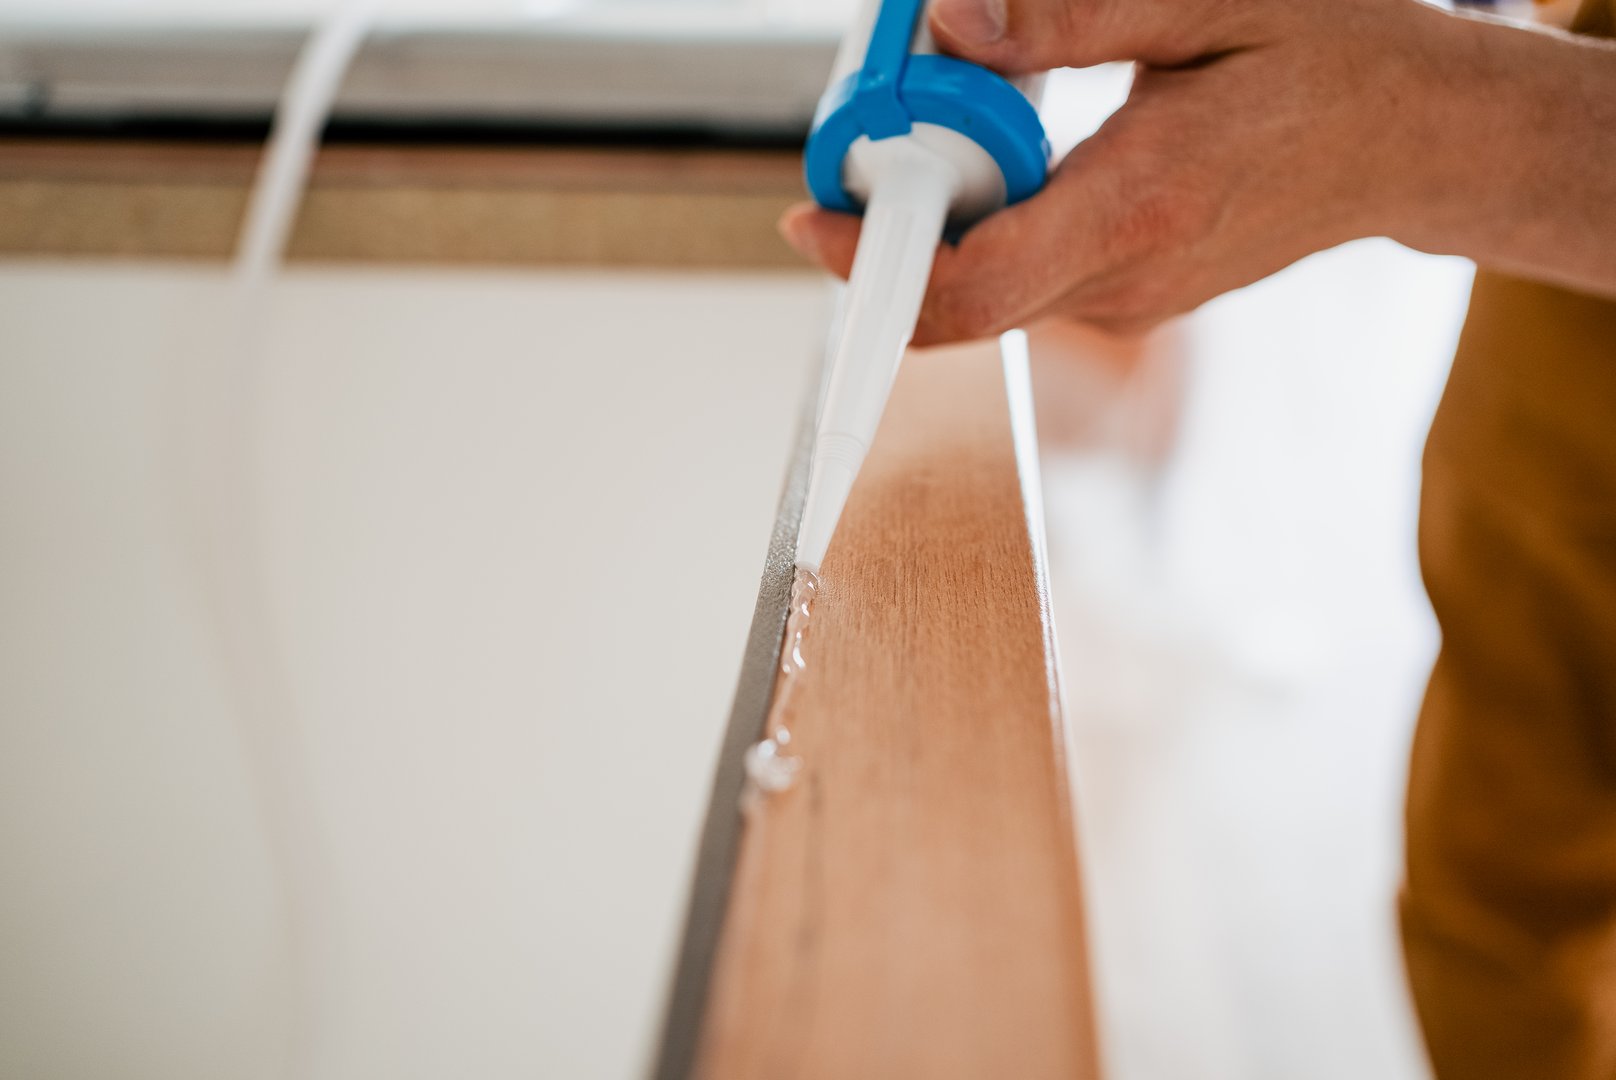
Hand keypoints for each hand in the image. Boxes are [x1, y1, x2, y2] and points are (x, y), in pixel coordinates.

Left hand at [779, 0, 1615, 341]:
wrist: (1413, 139)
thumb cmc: (1327, 59)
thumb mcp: (1207, 3)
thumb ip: (1072, 15)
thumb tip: (952, 25)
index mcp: (1140, 210)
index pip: (972, 284)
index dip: (872, 265)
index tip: (808, 221)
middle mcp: (1126, 279)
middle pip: (959, 300)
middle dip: (888, 231)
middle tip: (867, 141)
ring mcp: (1128, 299)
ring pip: (987, 293)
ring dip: (939, 224)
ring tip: (941, 131)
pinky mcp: (1130, 295)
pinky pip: (1026, 279)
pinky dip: (988, 226)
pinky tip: (1004, 156)